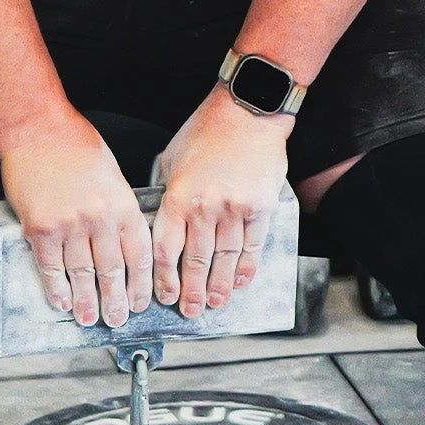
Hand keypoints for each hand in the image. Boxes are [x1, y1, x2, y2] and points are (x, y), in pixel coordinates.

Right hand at [0, 106, 152, 327]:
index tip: (140, 302)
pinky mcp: (41, 229)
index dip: (140, 285)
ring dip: (86, 301)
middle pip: (112, 271)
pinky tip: (61, 301)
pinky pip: (50, 267)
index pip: (139, 256)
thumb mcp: (113, 177)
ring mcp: (70, 225)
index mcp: (123, 205)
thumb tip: (123, 244)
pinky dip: (56, 288)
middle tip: (117, 319)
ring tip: (89, 317)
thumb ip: (119, 210)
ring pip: (82, 274)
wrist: (38, 130)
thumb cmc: (75, 146)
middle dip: (116, 300)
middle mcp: (100, 218)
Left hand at [153, 85, 289, 317]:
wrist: (248, 112)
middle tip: (190, 312)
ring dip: (218, 285)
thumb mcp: (173, 159)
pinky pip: (251, 246)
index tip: (165, 295)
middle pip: (195, 261)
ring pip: (224, 258)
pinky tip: (239, 281)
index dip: (165, 278)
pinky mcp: (260, 208)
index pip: (166, 250)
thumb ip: (168, 193)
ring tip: (215, 303)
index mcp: (177, 197)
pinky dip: (245, 267)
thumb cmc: (207, 131)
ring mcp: (234, 210)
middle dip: (191, 291)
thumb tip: (165, 222)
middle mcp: (204, 208)